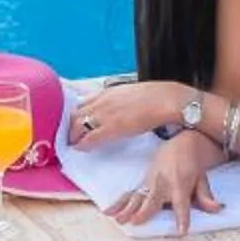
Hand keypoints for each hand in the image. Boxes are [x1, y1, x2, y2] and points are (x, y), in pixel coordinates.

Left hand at [64, 82, 194, 148]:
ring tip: (73, 143)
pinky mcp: (113, 128)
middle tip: (70, 135)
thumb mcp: (133, 93)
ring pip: (78, 125)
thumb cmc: (157, 96)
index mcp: (109, 92)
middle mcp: (103, 101)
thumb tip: (119, 107)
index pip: (82, 102)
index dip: (76, 114)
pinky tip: (81, 148)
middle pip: (76, 113)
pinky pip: (90, 137)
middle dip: (71, 125)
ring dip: (74, 135)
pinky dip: (82, 143)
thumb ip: (120, 99)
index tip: (75, 122)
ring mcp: (106, 114)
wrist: (169, 100)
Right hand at [105, 131, 221, 234]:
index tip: (181, 231)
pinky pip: (129, 195)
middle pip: (153, 200)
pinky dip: (118, 203)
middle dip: (145, 211)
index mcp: (180, 183)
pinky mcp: (142, 183)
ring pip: (137, 198)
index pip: (182, 203)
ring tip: (118, 220)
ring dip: (127, 209)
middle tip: (136, 221)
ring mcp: (150, 183)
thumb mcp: (203, 179)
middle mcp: (163, 184)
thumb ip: (206, 196)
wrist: (180, 145)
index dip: (182, 217)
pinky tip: (108, 212)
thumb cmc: (193, 166)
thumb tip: (217, 209)